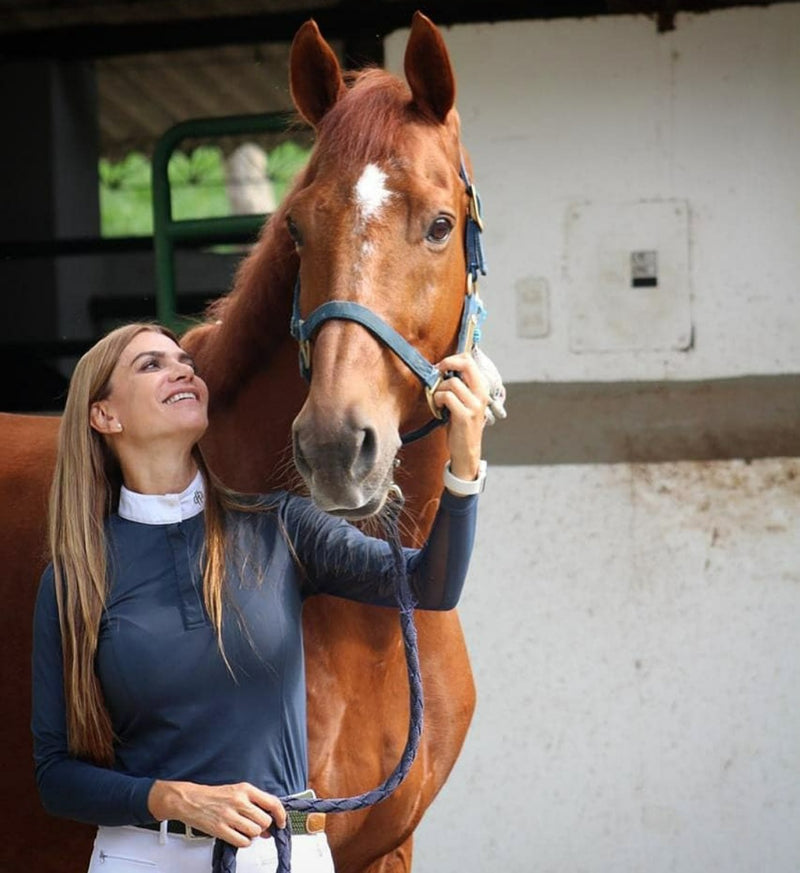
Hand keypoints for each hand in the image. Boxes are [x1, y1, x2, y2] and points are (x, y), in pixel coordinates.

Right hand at [148, 780, 286, 847]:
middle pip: (264, 820)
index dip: (280, 815)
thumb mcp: (237, 791)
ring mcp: (229, 816)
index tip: (281, 822)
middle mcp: (239, 801)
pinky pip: (242, 842)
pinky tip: (238, 836)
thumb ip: (254, 804)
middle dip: (263, 827)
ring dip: (253, 834)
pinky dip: (244, 842)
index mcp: (245, 789)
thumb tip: (269, 824)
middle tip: (257, 826)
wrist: (190, 800)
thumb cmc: (214, 795)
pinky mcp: (220, 829)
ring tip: (245, 829)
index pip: (272, 803)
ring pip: (255, 832)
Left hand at [432, 352, 489, 480]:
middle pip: (465, 364)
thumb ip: (459, 386)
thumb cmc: (461, 425)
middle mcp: (481, 394)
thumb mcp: (464, 402)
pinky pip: (447, 397)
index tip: (442, 367)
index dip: (453, 359)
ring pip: (451, 383)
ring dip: (438, 389)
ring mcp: (474, 405)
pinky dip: (438, 399)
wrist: (467, 451)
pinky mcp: (464, 415)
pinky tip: (438, 407)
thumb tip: (442, 369)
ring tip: (438, 400)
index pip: (470, 360)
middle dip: (447, 364)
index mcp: (481, 388)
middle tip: (438, 372)